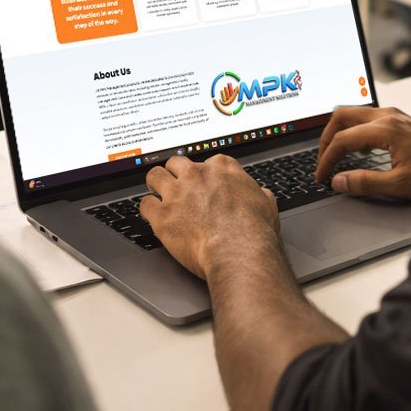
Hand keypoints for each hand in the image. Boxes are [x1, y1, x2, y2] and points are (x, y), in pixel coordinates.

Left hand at [140, 155, 279, 279]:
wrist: (237, 249)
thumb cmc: (253, 230)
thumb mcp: (265, 204)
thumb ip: (257, 194)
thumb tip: (260, 195)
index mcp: (222, 168)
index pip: (207, 161)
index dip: (204, 173)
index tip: (203, 182)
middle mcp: (197, 175)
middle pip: (176, 163)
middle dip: (175, 173)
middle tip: (176, 185)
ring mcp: (177, 193)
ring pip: (155, 176)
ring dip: (156, 184)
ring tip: (156, 193)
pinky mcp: (162, 215)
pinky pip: (145, 205)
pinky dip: (147, 210)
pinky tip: (151, 216)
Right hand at [314, 106, 410, 201]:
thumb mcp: (402, 185)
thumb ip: (365, 182)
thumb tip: (339, 181)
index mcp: (386, 129)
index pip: (342, 140)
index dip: (326, 160)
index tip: (321, 176)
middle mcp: (388, 116)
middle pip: (341, 116)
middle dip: (326, 139)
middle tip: (322, 162)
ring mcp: (395, 116)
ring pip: (353, 114)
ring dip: (340, 133)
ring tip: (335, 157)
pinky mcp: (400, 121)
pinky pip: (367, 118)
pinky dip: (354, 132)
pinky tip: (358, 152)